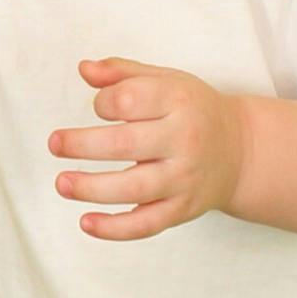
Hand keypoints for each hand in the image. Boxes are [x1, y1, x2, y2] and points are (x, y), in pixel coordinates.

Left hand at [49, 57, 251, 240]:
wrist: (242, 151)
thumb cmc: (191, 110)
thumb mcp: (165, 80)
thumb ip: (121, 72)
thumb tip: (84, 69)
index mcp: (178, 102)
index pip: (130, 100)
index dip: (104, 102)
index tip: (99, 107)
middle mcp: (184, 141)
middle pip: (125, 145)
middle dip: (82, 145)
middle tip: (54, 144)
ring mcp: (184, 179)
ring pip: (134, 188)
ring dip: (92, 188)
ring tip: (61, 183)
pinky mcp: (183, 209)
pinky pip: (147, 224)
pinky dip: (115, 229)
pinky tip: (86, 223)